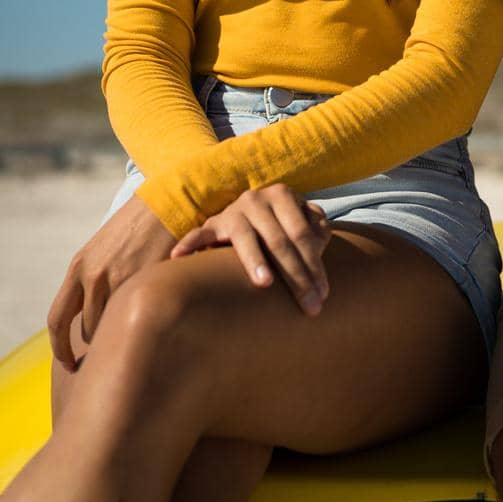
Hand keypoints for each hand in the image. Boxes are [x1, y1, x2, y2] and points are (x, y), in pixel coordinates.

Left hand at [47, 195, 176, 370]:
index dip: (59, 348)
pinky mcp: (144, 278)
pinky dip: (142, 318)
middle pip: (87, 330)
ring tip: (137, 326)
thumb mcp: (102, 250)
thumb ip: (92, 279)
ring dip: (122, 332)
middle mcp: (92, 274)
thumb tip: (88, 316)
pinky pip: (137, 313)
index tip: (68, 363)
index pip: (57, 320)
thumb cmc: (137, 228)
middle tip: (112, 349)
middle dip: (99, 341)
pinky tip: (154, 314)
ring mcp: (118, 277)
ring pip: (112, 326)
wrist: (166, 203)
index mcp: (79, 267)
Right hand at [171, 184, 331, 314]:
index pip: (302, 235)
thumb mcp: (303, 221)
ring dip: (256, 262)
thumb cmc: (284, 226)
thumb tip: (321, 240)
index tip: (323, 294)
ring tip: (265, 283)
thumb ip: (317, 228)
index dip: (315, 265)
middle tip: (310, 306)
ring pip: (246, 240)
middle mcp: (256, 199)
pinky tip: (179, 258)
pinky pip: (199, 234)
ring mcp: (232, 211)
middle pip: (280, 241)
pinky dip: (190, 244)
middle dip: (297, 277)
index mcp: (283, 195)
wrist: (251, 213)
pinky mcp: (212, 224)